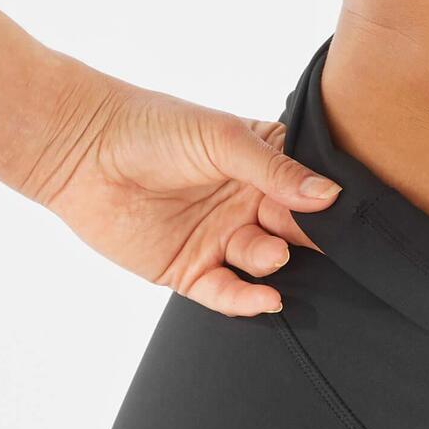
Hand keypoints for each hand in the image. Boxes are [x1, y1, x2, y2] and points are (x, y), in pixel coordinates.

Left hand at [26, 61, 339, 316]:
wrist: (80, 150)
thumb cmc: (150, 128)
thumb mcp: (223, 139)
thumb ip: (276, 170)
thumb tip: (330, 195)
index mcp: (263, 166)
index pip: (311, 192)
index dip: (330, 206)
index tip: (348, 216)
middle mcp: (247, 205)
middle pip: (296, 234)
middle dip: (311, 242)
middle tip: (316, 242)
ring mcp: (220, 239)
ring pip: (264, 264)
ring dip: (273, 262)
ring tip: (270, 252)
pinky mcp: (191, 271)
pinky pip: (228, 294)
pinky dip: (248, 301)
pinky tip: (265, 299)